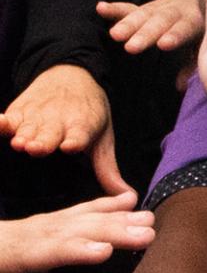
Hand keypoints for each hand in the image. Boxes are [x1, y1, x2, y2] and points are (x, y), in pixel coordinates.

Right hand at [0, 193, 154, 272]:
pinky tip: (103, 253)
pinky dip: (80, 252)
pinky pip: (56, 253)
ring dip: (116, 233)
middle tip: (154, 221)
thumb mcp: (26, 241)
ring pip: (82, 234)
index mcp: (46, 224)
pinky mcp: (25, 254)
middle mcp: (46, 227)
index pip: (81, 212)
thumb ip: (55, 238)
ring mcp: (37, 239)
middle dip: (123, 220)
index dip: (108, 206)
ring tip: (146, 235)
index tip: (135, 201)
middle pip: (90, 221)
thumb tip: (88, 240)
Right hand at [1, 65, 129, 193]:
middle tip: (36, 148)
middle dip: (44, 141)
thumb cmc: (88, 114)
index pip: (80, 134)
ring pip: (28, 127)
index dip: (75, 140)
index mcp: (83, 126)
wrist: (70, 76)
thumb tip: (127, 196)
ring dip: (23, 134)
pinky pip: (8, 118)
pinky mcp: (18, 111)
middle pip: (50, 133)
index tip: (70, 146)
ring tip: (20, 143)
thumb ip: (107, 169)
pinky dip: (2, 121)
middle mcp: (59, 120)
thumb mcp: (103, 138)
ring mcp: (37, 115)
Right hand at [99, 0, 201, 55]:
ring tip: (114, 36)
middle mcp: (176, 12)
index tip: (164, 44)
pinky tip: (100, 8)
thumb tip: (182, 87)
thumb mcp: (205, 42)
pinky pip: (130, 8)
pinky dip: (115, 9)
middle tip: (131, 47)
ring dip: (128, 25)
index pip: (183, 28)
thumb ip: (193, 63)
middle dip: (145, 34)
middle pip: (159, 22)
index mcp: (195, 21)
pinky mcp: (147, 8)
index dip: (174, 36)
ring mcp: (160, 8)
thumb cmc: (206, 25)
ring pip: (142, 15)